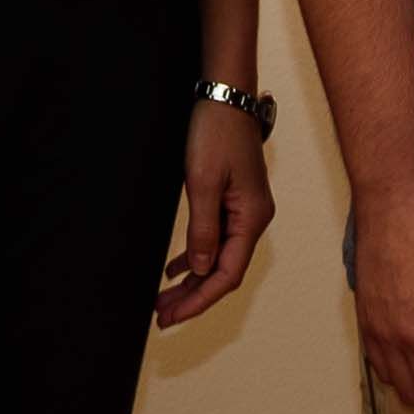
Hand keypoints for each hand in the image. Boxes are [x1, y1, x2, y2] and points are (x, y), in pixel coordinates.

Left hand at [158, 103, 276, 326]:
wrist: (225, 97)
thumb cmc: (215, 134)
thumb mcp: (202, 182)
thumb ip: (202, 230)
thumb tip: (200, 269)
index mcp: (251, 219)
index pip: (227, 274)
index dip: (199, 300)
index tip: (172, 316)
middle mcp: (253, 220)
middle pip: (222, 272)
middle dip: (193, 297)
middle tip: (161, 316)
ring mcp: (244, 212)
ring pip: (217, 258)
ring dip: (191, 281)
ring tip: (163, 300)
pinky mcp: (233, 202)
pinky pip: (215, 240)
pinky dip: (195, 257)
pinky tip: (175, 270)